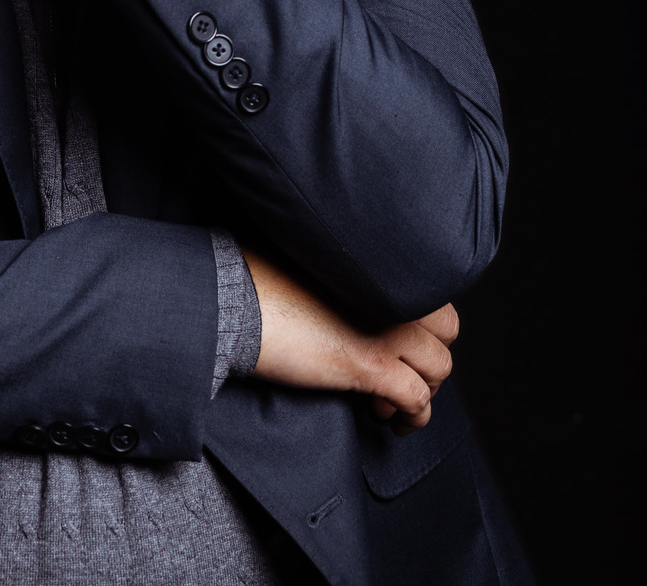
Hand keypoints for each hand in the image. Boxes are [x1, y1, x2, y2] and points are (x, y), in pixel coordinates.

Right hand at [244, 251, 457, 435]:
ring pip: (438, 367)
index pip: (430, 293)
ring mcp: (386, 327)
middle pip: (446, 330)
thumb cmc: (257, 277)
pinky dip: (411, 416)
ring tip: (386, 400)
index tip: (397, 341)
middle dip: (428, 356)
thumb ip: (345, 273)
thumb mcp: (311, 261)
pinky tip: (390, 420)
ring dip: (420, 388)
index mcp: (377, 265)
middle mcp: (390, 292)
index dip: (419, 324)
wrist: (234, 301)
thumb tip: (354, 297)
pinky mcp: (371, 364)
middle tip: (400, 370)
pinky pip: (417, 399)